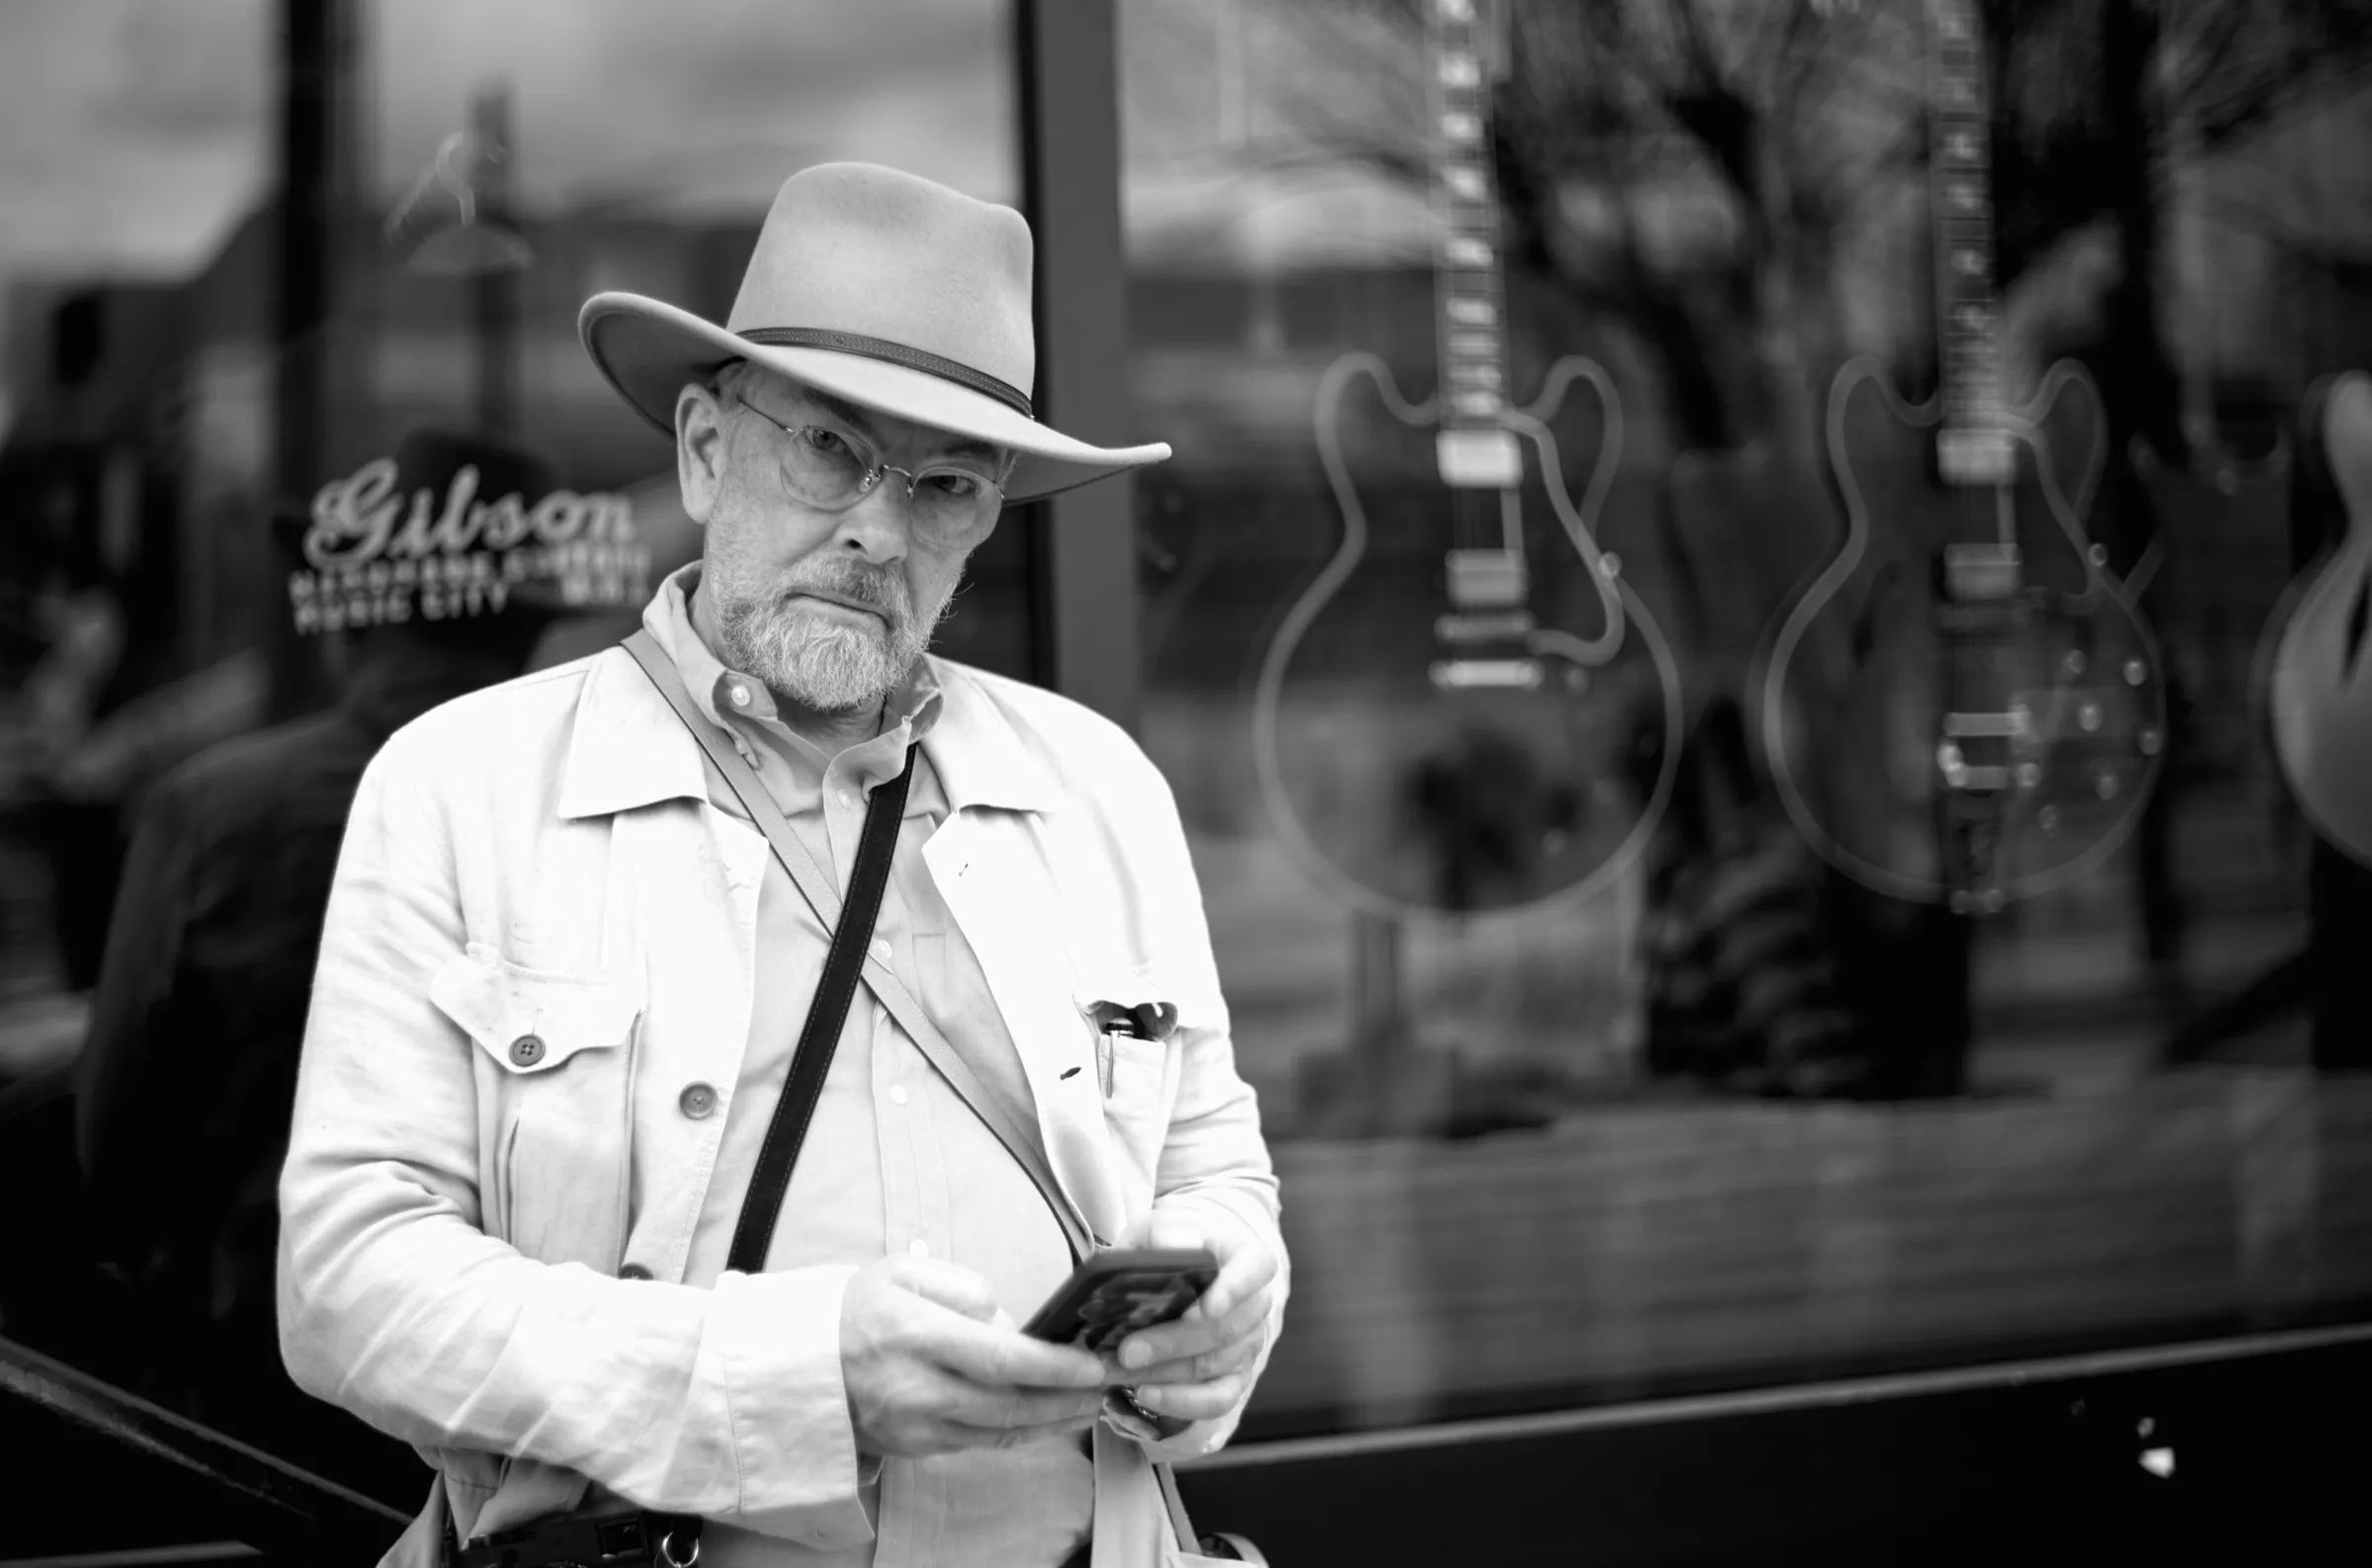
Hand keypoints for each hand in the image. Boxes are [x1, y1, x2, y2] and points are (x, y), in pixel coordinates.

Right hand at [840, 1254, 1107, 1458]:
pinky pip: (981, 1443)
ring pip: (1001, 1432)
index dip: (1054, 1366)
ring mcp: (916, 1426)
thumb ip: (963, 1288)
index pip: (1000, 1358)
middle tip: (1110, 1385)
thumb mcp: (904, 1272)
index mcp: (915, 1335)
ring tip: (1093, 1403)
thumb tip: (1010, 1324)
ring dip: (1054, 1421)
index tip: (1094, 1363)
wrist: (801, 1364)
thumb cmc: (859, 1308)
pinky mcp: (917, 1448)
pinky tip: (1050, 1418)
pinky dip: (1022, 1433)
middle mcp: (917, 1389)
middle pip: (1009, 1404)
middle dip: (1068, 1398)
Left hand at [1102, 1208, 1278, 1425]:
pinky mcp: (1234, 1377)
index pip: (1256, 1268)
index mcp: (1245, 1257)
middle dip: (1172, 1343)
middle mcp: (1255, 1304)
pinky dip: (1180, 1402)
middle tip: (1127, 1351)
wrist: (1178, 1268)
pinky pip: (1216, 1400)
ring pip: (1213, 1366)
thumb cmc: (1169, 1243)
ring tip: (1116, 1371)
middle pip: (1224, 1329)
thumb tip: (1175, 1246)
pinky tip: (1144, 1394)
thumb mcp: (1161, 1225)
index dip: (1234, 1289)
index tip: (1204, 1308)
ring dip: (1162, 1373)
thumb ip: (1168, 1232)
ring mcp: (1248, 1344)